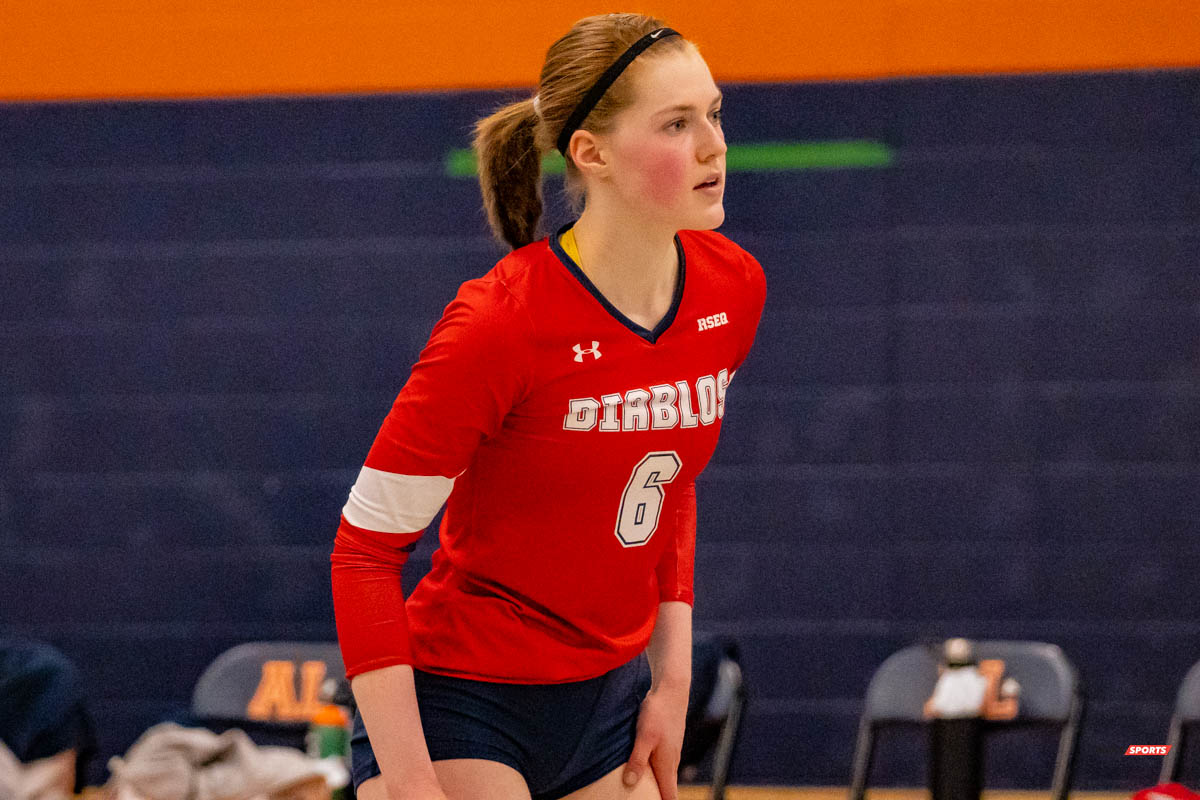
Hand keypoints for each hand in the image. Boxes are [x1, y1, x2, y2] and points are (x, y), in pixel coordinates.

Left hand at [622, 682, 689, 799]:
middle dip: (660, 798)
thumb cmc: (658, 712)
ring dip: (657, 787)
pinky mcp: (666, 742)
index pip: (670, 795)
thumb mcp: (644, 736)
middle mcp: (671, 761)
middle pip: (667, 789)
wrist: (671, 689)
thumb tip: (630, 783)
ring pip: (664, 776)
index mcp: (667, 765)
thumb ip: (638, 760)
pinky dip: (654, 773)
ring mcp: (670, 751)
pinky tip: (644, 771)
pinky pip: (661, 765)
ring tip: (645, 794)